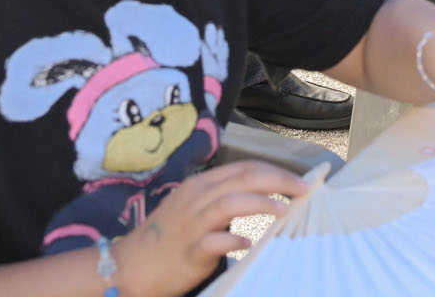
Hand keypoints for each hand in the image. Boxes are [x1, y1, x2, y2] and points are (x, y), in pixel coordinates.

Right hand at [111, 160, 305, 296]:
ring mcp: (191, 224)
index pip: (244, 168)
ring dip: (261, 204)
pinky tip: (248, 241)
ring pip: (230, 203)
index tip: (301, 179)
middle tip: (304, 188)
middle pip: (243, 179)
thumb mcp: (196, 210)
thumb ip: (226, 200)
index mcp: (200, 185)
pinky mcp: (188, 251)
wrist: (129, 266)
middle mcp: (196, 198)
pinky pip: (213, 241)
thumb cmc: (169, 238)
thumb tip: (267, 198)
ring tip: (285, 210)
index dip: (275, 170)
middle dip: (278, 180)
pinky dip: (233, 239)